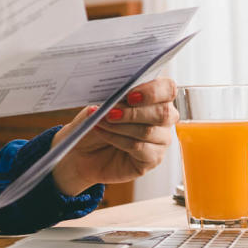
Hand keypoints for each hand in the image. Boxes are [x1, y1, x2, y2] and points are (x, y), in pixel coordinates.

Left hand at [50, 78, 177, 195]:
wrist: (79, 151)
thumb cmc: (92, 122)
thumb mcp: (99, 104)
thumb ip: (111, 97)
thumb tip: (117, 95)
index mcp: (154, 96)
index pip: (168, 88)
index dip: (153, 91)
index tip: (130, 95)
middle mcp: (162, 117)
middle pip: (164, 112)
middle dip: (134, 112)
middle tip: (110, 112)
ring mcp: (160, 139)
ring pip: (149, 131)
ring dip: (120, 126)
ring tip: (99, 121)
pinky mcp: (152, 158)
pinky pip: (140, 147)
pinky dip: (117, 139)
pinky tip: (102, 133)